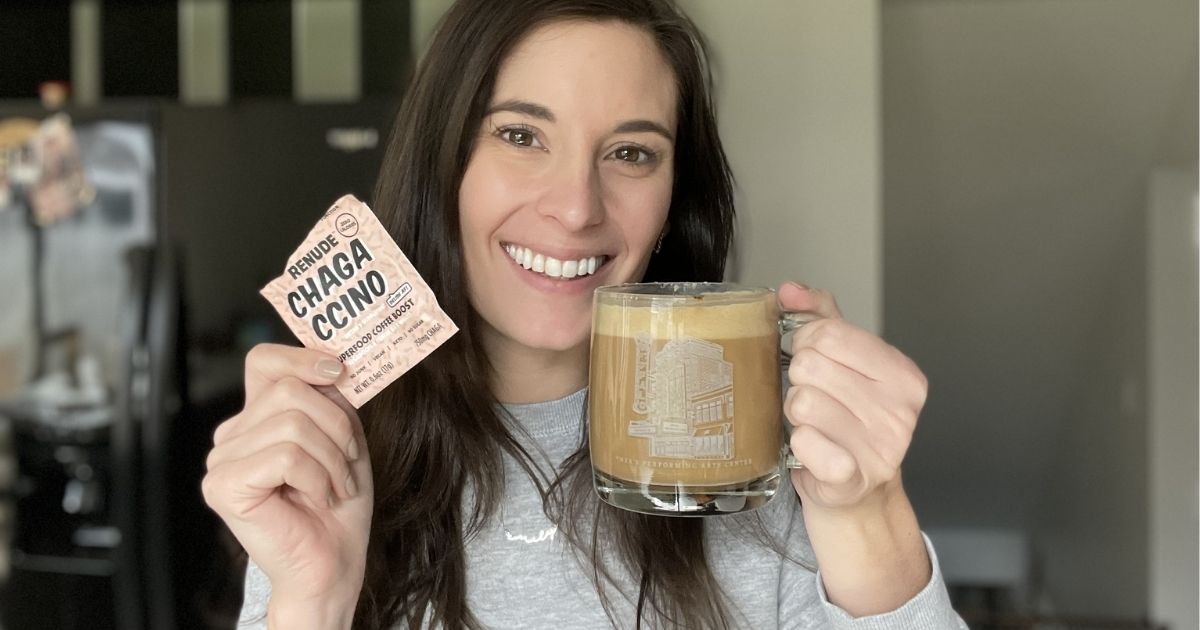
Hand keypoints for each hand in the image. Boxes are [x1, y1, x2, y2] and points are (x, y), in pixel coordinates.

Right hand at [202, 344, 372, 626]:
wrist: (333, 564)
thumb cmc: (338, 504)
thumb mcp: (343, 437)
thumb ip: (330, 398)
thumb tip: (333, 364)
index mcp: (256, 418)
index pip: (264, 360)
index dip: (301, 356)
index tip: (339, 370)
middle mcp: (232, 435)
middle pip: (289, 390)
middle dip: (335, 425)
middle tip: (348, 463)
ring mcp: (222, 460)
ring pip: (293, 424)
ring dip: (332, 458)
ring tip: (335, 486)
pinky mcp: (224, 486)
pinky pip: (286, 456)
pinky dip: (318, 477)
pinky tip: (319, 499)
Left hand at [779, 283, 927, 512]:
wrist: (858, 494)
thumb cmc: (847, 423)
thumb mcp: (843, 364)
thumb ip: (820, 318)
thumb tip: (791, 290)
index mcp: (903, 374)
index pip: (831, 333)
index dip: (806, 342)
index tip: (810, 358)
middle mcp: (900, 410)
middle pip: (811, 365)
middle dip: (799, 380)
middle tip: (814, 399)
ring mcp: (881, 447)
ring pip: (802, 401)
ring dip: (795, 414)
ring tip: (813, 425)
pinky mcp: (854, 479)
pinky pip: (807, 443)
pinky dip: (800, 445)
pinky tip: (813, 450)